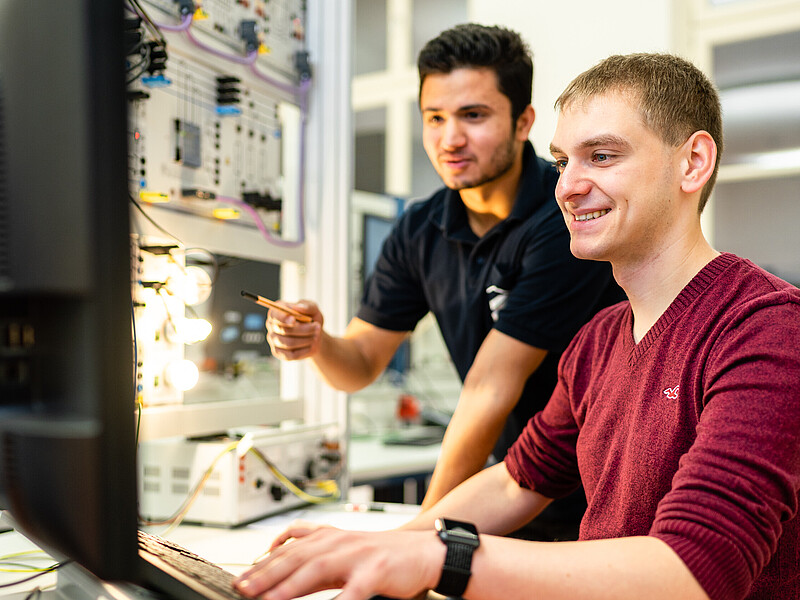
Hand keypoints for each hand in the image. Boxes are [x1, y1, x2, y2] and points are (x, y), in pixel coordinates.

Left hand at [233, 521, 443, 599]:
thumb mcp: (343, 549)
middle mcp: (339, 542)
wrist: (422, 553)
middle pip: (296, 556)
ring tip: (269, 599)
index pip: (289, 548)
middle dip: (266, 574)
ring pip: (316, 568)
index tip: (241, 579)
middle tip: (243, 588)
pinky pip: (352, 590)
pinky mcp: (374, 571)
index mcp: (330, 537)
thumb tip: (278, 566)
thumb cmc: (381, 555)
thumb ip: (313, 554)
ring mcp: (357, 556)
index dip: (263, 563)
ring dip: (289, 585)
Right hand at [265, 300, 321, 360]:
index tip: (294, 320)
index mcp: (276, 312)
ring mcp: (274, 340)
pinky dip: (304, 350)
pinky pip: (291, 354)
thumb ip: (307, 306)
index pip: (274, 315)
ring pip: (288, 343)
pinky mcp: (279, 353)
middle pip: (283, 330)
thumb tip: (297, 308)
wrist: (314, 335)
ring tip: (316, 336)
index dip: (283, 318)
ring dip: (306, 339)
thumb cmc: (311, 318)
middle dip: (303, 329)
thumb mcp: (313, 309)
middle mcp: (272, 325)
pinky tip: (311, 345)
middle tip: (317, 327)